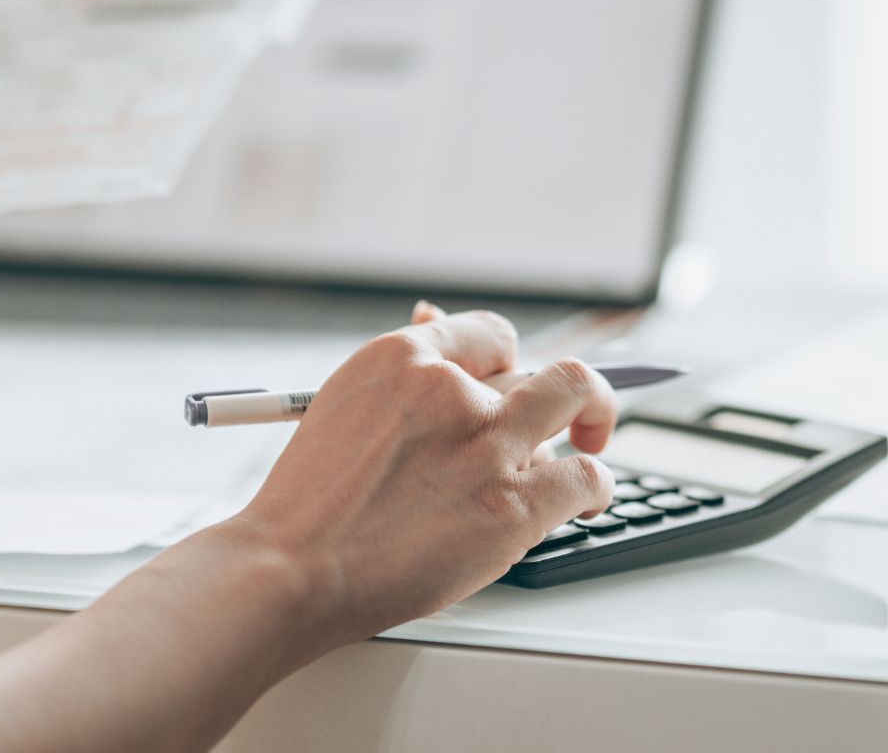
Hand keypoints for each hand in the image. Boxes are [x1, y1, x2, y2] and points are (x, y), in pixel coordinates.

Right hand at [228, 304, 617, 643]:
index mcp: (403, 358)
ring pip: (573, 406)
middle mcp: (452, 390)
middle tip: (571, 416)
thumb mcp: (344, 405)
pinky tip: (587, 501)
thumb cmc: (310, 502)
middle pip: (542, 367)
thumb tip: (434, 318)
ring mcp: (488, 445)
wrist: (291, 568)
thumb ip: (402, 372)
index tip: (516, 385)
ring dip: (575, 437)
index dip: (510, 363)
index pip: (491, 336)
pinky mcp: (514, 504)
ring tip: (563, 465)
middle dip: (562, 393)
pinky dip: (597, 487)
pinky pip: (588, 475)